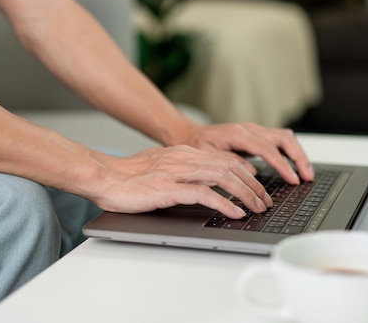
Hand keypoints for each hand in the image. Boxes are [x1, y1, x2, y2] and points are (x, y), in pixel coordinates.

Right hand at [90, 145, 273, 218]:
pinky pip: (205, 194)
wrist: (103, 177)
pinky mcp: (168, 188)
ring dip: (245, 194)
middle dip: (253, 184)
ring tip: (257, 207)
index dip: (245, 172)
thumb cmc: (126, 177)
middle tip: (265, 200)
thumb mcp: (158, 167)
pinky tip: (235, 213)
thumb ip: (179, 171)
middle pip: (229, 166)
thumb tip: (197, 184)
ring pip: (222, 177)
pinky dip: (225, 204)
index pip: (224, 158)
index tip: (257, 186)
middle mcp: (183, 158)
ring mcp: (176, 172)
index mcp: (182, 153)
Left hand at [178, 122, 314, 184]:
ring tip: (306, 174)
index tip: (292, 178)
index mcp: (237, 133)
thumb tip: (251, 172)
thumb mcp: (206, 156)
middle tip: (307, 177)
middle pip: (282, 137)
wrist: (189, 134)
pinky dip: (290, 153)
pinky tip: (295, 167)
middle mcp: (249, 129)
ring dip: (298, 155)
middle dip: (298, 157)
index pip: (266, 147)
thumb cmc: (195, 146)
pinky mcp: (256, 136)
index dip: (281, 163)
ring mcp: (254, 130)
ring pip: (284, 137)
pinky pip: (279, 141)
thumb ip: (228, 163)